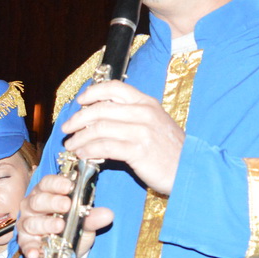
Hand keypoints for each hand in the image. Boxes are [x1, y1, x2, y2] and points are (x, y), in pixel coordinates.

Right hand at [16, 174, 112, 257]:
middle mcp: (32, 206)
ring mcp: (27, 224)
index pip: (47, 183)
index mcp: (46, 193)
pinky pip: (26, 245)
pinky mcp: (25, 242)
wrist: (62, 252)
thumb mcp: (83, 222)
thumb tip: (108, 215)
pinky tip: (36, 254)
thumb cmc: (70, 228)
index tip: (69, 186)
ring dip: (45, 224)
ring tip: (59, 226)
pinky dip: (30, 249)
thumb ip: (92, 217)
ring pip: (32, 222)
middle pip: (38, 201)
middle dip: (52, 202)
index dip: (57, 183)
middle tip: (67, 205)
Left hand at [62, 80, 185, 193]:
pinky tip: (83, 155)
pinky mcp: (138, 151)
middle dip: (78, 119)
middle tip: (67, 128)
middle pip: (101, 108)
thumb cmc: (171, 151)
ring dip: (80, 137)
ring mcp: (141, 131)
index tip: (80, 102)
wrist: (191, 170)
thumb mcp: (156, 124)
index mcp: (147, 103)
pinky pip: (105, 147)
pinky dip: (89, 150)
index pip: (115, 87)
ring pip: (100, 128)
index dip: (92, 92)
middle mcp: (144, 113)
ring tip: (71, 146)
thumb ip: (133, 116)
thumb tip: (102, 117)